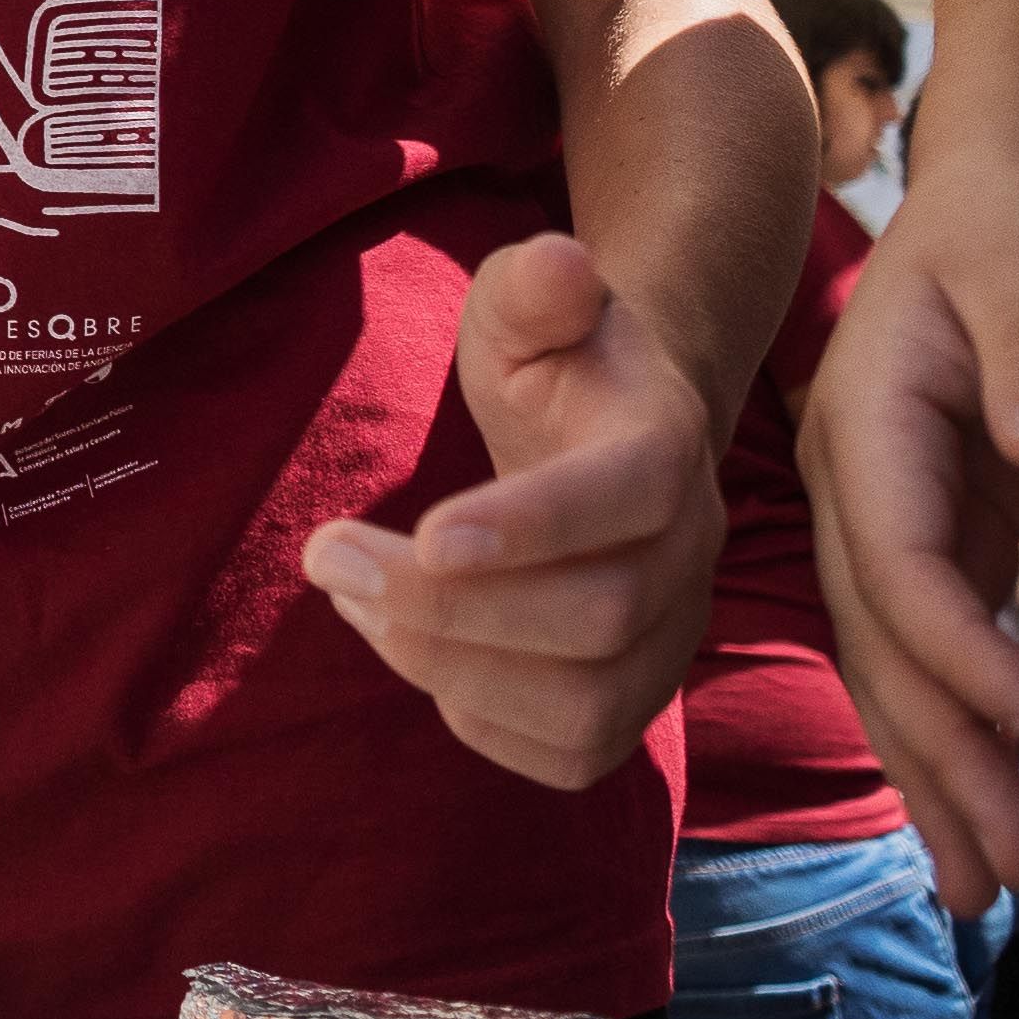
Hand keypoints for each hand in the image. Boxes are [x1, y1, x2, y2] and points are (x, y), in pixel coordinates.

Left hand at [302, 233, 719, 789]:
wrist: (610, 436)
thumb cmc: (553, 365)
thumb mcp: (527, 305)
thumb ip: (533, 287)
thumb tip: (556, 261)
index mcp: (667, 449)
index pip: (628, 500)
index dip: (532, 527)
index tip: (424, 532)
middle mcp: (690, 557)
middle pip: (595, 620)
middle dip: (448, 607)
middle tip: (327, 555)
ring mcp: (670, 643)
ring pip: (583, 705)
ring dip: (448, 666)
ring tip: (356, 600)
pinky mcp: (634, 707)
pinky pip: (572, 756)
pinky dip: (481, 720)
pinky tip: (417, 652)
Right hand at [802, 161, 1018, 910]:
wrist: (1003, 188)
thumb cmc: (1018, 219)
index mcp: (865, 422)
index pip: (897, 564)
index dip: (962, 655)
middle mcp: (855, 485)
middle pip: (886, 644)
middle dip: (947, 759)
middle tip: (1017, 869)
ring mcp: (887, 515)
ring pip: (900, 667)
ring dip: (945, 774)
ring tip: (998, 883)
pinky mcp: (934, 532)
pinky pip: (933, 651)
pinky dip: (959, 730)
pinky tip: (987, 807)